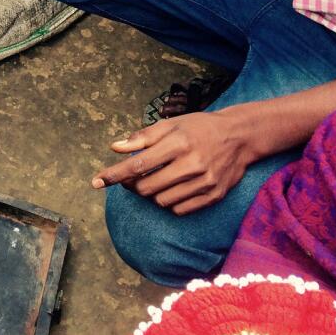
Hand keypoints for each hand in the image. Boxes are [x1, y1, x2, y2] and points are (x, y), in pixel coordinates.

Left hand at [91, 111, 250, 214]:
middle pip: (147, 187)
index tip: (95, 182)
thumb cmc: (199, 127)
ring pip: (161, 201)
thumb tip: (115, 147)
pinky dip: (169, 202)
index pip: (138, 164)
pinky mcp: (213, 196)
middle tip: (131, 178)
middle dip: (133, 185)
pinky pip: (179, 210)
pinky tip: (172, 189)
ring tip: (156, 179)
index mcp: (178, 142)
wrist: (240, 136)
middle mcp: (192, 163)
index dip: (114, 175)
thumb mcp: (171, 124)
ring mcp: (204, 182)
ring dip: (151, 193)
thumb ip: (142, 137)